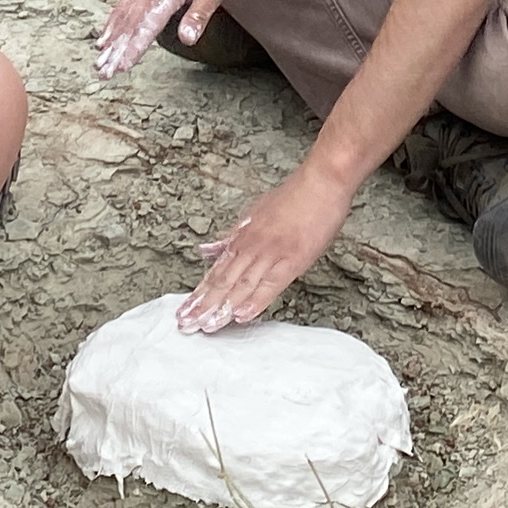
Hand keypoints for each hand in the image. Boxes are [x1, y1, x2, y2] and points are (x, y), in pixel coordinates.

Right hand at [96, 0, 235, 78]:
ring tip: (98, 62)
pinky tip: (105, 37)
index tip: (122, 67)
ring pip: (123, 15)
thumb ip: (200, 13)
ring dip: (110, 40)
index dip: (134, 47)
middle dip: (115, 50)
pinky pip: (123, 5)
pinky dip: (112, 22)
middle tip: (103, 73)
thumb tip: (187, 40)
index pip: (148, 25)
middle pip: (129, 23)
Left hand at [177, 158, 350, 331]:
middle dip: (203, 304)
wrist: (321, 182)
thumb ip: (233, 235)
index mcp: (243, 236)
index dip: (200, 291)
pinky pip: (270, 284)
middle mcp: (253, 245)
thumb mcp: (256, 211)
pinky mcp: (293, 259)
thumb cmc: (294, 196)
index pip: (216, 270)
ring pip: (241, 285)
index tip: (185, 309)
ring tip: (206, 325)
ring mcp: (271, 253)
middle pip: (223, 280)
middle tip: (186, 324)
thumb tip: (210, 250)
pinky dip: (255, 301)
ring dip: (222, 307)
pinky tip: (241, 316)